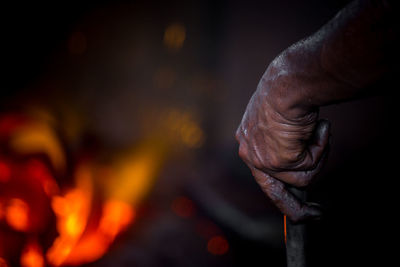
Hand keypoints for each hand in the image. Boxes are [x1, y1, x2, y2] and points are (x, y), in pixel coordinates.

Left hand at [235, 67, 330, 221]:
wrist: (288, 83)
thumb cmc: (286, 90)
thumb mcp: (278, 116)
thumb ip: (282, 138)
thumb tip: (300, 149)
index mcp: (246, 140)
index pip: (261, 171)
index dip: (279, 186)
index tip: (292, 198)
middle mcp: (249, 153)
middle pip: (273, 192)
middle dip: (296, 208)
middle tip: (315, 215)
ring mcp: (263, 160)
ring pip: (301, 178)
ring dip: (318, 155)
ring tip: (317, 129)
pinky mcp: (279, 162)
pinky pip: (310, 167)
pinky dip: (320, 147)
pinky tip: (316, 126)